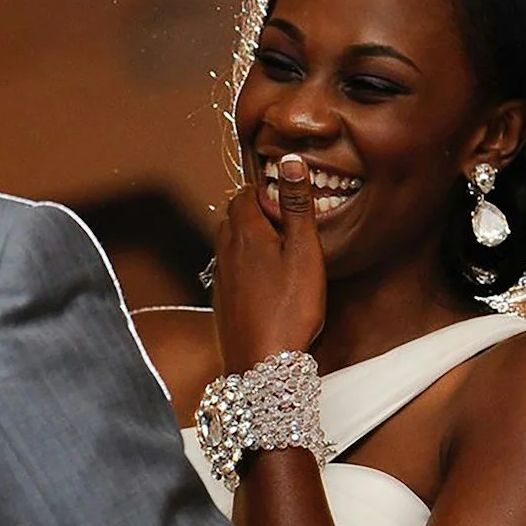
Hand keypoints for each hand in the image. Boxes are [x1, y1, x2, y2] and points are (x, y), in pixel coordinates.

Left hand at [213, 154, 325, 372]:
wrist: (261, 365)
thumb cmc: (289, 310)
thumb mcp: (304, 252)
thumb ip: (297, 206)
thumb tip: (290, 161)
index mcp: (245, 233)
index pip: (244, 194)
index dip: (265, 190)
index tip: (287, 197)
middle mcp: (225, 252)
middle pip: (234, 217)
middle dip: (257, 212)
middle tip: (287, 222)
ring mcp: (221, 278)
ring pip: (230, 244)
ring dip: (251, 239)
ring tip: (281, 252)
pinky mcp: (223, 302)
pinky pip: (231, 270)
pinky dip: (247, 266)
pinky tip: (268, 283)